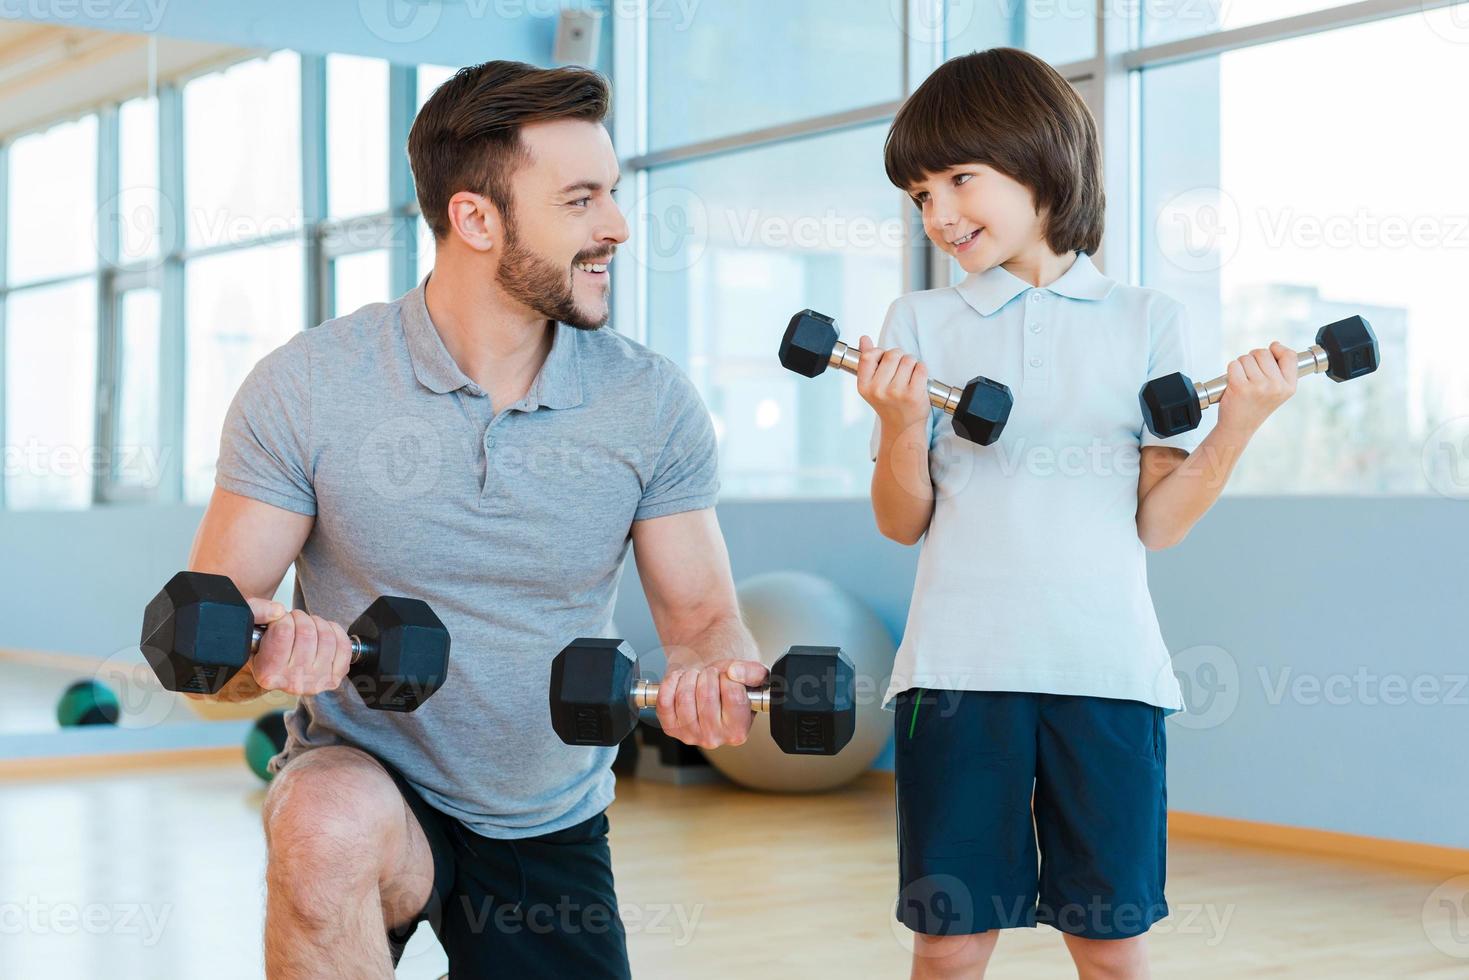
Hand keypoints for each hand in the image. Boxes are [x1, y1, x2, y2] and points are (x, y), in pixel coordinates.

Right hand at [246, 597, 354, 696]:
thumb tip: (278, 611)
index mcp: (268, 673)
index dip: (284, 618)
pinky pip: (343, 647)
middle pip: (307, 632)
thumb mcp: (249, 626)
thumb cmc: (264, 646)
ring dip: (318, 622)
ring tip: (308, 625)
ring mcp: (315, 682)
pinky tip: (324, 631)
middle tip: (294, 620)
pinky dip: (336, 632)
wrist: (277, 667)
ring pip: (326, 637)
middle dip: (301, 618)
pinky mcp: (333, 678)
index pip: (284, 632)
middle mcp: (292, 682)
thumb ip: (256, 611)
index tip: (280, 620)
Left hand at [655, 659, 769, 749]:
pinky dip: (671, 682)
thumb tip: (734, 672)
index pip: (734, 696)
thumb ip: (753, 672)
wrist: (709, 688)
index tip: (726, 675)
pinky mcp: (670, 728)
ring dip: (689, 676)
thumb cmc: (730, 686)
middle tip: (710, 673)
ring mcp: (690, 735)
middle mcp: (714, 738)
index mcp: (738, 730)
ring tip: (697, 676)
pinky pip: (664, 700)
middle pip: (707, 695)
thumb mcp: (751, 678)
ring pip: (684, 696)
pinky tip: (681, 680)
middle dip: (708, 674)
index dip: (728, 676)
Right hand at [855, 336, 930, 431]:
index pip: (868, 356)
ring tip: (909, 376)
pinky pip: (921, 368)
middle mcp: (878, 390)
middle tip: (900, 370)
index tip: (884, 360)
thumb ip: (868, 361)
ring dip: (912, 363)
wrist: (902, 427)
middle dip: (899, 357)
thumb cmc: (889, 403)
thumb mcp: (873, 384)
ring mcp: (896, 393)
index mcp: (865, 386)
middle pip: (892, 354)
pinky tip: (917, 380)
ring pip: (908, 359)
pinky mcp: (913, 394)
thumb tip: (864, 339)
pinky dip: (922, 370)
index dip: (879, 352)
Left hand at [1216, 342, 1298, 434]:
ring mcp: (1258, 386)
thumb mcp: (1277, 391)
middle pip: (1263, 352)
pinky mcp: (1240, 386)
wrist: (1239, 427)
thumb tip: (1275, 345)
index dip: (1278, 349)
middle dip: (1254, 358)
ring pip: (1246, 358)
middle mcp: (1276, 386)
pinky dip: (1231, 370)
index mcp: (1289, 386)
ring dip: (1241, 365)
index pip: (1290, 356)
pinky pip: (1234, 364)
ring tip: (1243, 381)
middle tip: (1251, 375)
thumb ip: (1280, 370)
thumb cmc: (1255, 406)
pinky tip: (1234, 383)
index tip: (1272, 351)